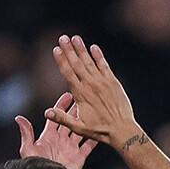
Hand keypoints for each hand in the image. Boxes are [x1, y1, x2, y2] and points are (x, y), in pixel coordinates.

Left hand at [19, 92, 95, 168]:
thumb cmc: (37, 168)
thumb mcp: (29, 150)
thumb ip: (27, 134)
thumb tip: (18, 118)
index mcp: (48, 136)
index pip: (56, 117)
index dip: (61, 106)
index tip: (69, 95)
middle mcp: (60, 140)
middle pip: (70, 121)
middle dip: (76, 110)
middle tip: (84, 98)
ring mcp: (71, 148)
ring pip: (80, 130)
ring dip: (85, 120)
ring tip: (93, 110)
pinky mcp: (79, 158)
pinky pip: (89, 146)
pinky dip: (94, 138)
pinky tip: (100, 129)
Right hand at [45, 36, 145, 150]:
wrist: (122, 130)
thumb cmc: (100, 131)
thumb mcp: (79, 128)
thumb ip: (62, 118)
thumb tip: (46, 113)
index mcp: (81, 95)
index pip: (68, 73)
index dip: (61, 60)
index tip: (56, 49)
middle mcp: (91, 85)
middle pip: (77, 64)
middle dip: (69, 50)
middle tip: (63, 37)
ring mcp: (102, 82)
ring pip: (90, 62)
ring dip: (82, 49)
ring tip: (75, 38)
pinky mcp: (113, 82)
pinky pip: (105, 66)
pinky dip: (99, 56)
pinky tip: (94, 47)